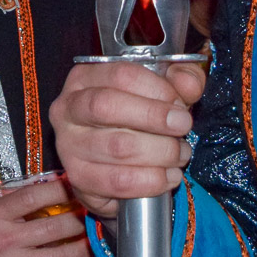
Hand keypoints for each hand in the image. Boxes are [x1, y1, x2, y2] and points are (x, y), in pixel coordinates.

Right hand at [0, 178, 91, 256]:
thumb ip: (9, 205)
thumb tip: (42, 191)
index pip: (37, 195)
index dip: (63, 189)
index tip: (76, 187)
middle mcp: (5, 238)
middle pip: (57, 225)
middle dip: (80, 221)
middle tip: (90, 217)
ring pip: (61, 255)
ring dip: (82, 249)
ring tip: (90, 243)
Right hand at [49, 61, 202, 218]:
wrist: (120, 163)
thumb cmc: (138, 118)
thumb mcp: (162, 89)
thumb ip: (180, 79)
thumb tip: (188, 83)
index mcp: (84, 78)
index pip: (120, 75)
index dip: (157, 89)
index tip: (180, 104)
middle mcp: (68, 109)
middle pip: (107, 107)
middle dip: (154, 118)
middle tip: (183, 126)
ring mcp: (69, 146)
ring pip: (117, 147)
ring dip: (159, 152)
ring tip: (179, 154)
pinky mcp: (78, 179)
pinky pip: (117, 182)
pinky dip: (150, 181)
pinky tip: (168, 176)